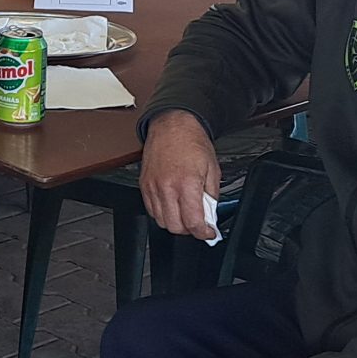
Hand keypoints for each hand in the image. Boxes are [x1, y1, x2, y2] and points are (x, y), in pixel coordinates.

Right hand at [140, 111, 220, 238]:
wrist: (172, 125)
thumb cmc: (192, 142)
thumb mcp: (212, 170)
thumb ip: (211, 196)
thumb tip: (209, 215)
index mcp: (187, 183)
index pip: (193, 223)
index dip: (204, 233)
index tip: (208, 232)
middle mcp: (167, 187)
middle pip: (175, 227)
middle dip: (189, 229)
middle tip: (198, 222)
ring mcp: (153, 187)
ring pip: (161, 221)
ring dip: (175, 222)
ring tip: (184, 212)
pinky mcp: (144, 185)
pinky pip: (151, 210)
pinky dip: (162, 213)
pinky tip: (172, 204)